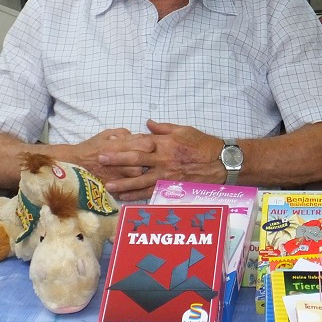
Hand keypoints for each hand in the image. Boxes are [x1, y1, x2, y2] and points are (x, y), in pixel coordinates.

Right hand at [67, 128, 153, 191]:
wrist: (73, 165)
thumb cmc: (90, 148)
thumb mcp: (105, 134)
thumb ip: (123, 133)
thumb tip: (137, 136)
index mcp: (117, 145)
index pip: (146, 144)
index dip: (149, 145)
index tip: (148, 145)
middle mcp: (118, 160)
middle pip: (144, 161)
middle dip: (145, 160)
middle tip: (144, 159)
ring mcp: (115, 176)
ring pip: (138, 175)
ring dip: (138, 172)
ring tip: (135, 170)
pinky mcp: (112, 187)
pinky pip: (128, 188)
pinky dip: (130, 185)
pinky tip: (129, 180)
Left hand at [97, 121, 221, 200]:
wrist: (221, 163)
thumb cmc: (203, 145)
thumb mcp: (184, 130)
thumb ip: (163, 128)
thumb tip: (147, 123)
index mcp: (165, 144)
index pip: (139, 142)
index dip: (123, 143)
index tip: (109, 143)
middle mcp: (163, 160)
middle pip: (135, 160)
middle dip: (116, 160)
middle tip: (100, 160)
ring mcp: (167, 176)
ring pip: (140, 181)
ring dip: (123, 184)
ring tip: (108, 186)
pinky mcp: (172, 188)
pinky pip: (151, 193)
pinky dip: (137, 196)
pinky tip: (126, 199)